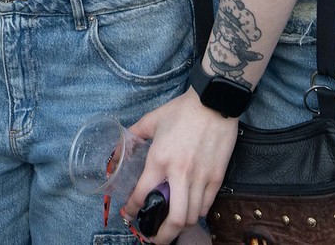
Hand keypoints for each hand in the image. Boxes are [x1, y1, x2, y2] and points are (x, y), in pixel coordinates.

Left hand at [122, 89, 236, 243]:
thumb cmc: (181, 111)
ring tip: (171, 228)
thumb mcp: (151, 120)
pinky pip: (206, 206)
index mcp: (159, 159)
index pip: (142, 195)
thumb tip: (118, 149)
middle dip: (162, 236)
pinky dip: (196, 214)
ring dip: (179, 228)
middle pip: (174, 219)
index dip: (132, 209)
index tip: (129, 214)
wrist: (214, 103)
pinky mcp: (217, 177)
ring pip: (191, 217)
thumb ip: (132, 135)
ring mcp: (201, 178)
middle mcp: (180, 173)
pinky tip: (188, 213)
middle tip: (154, 239)